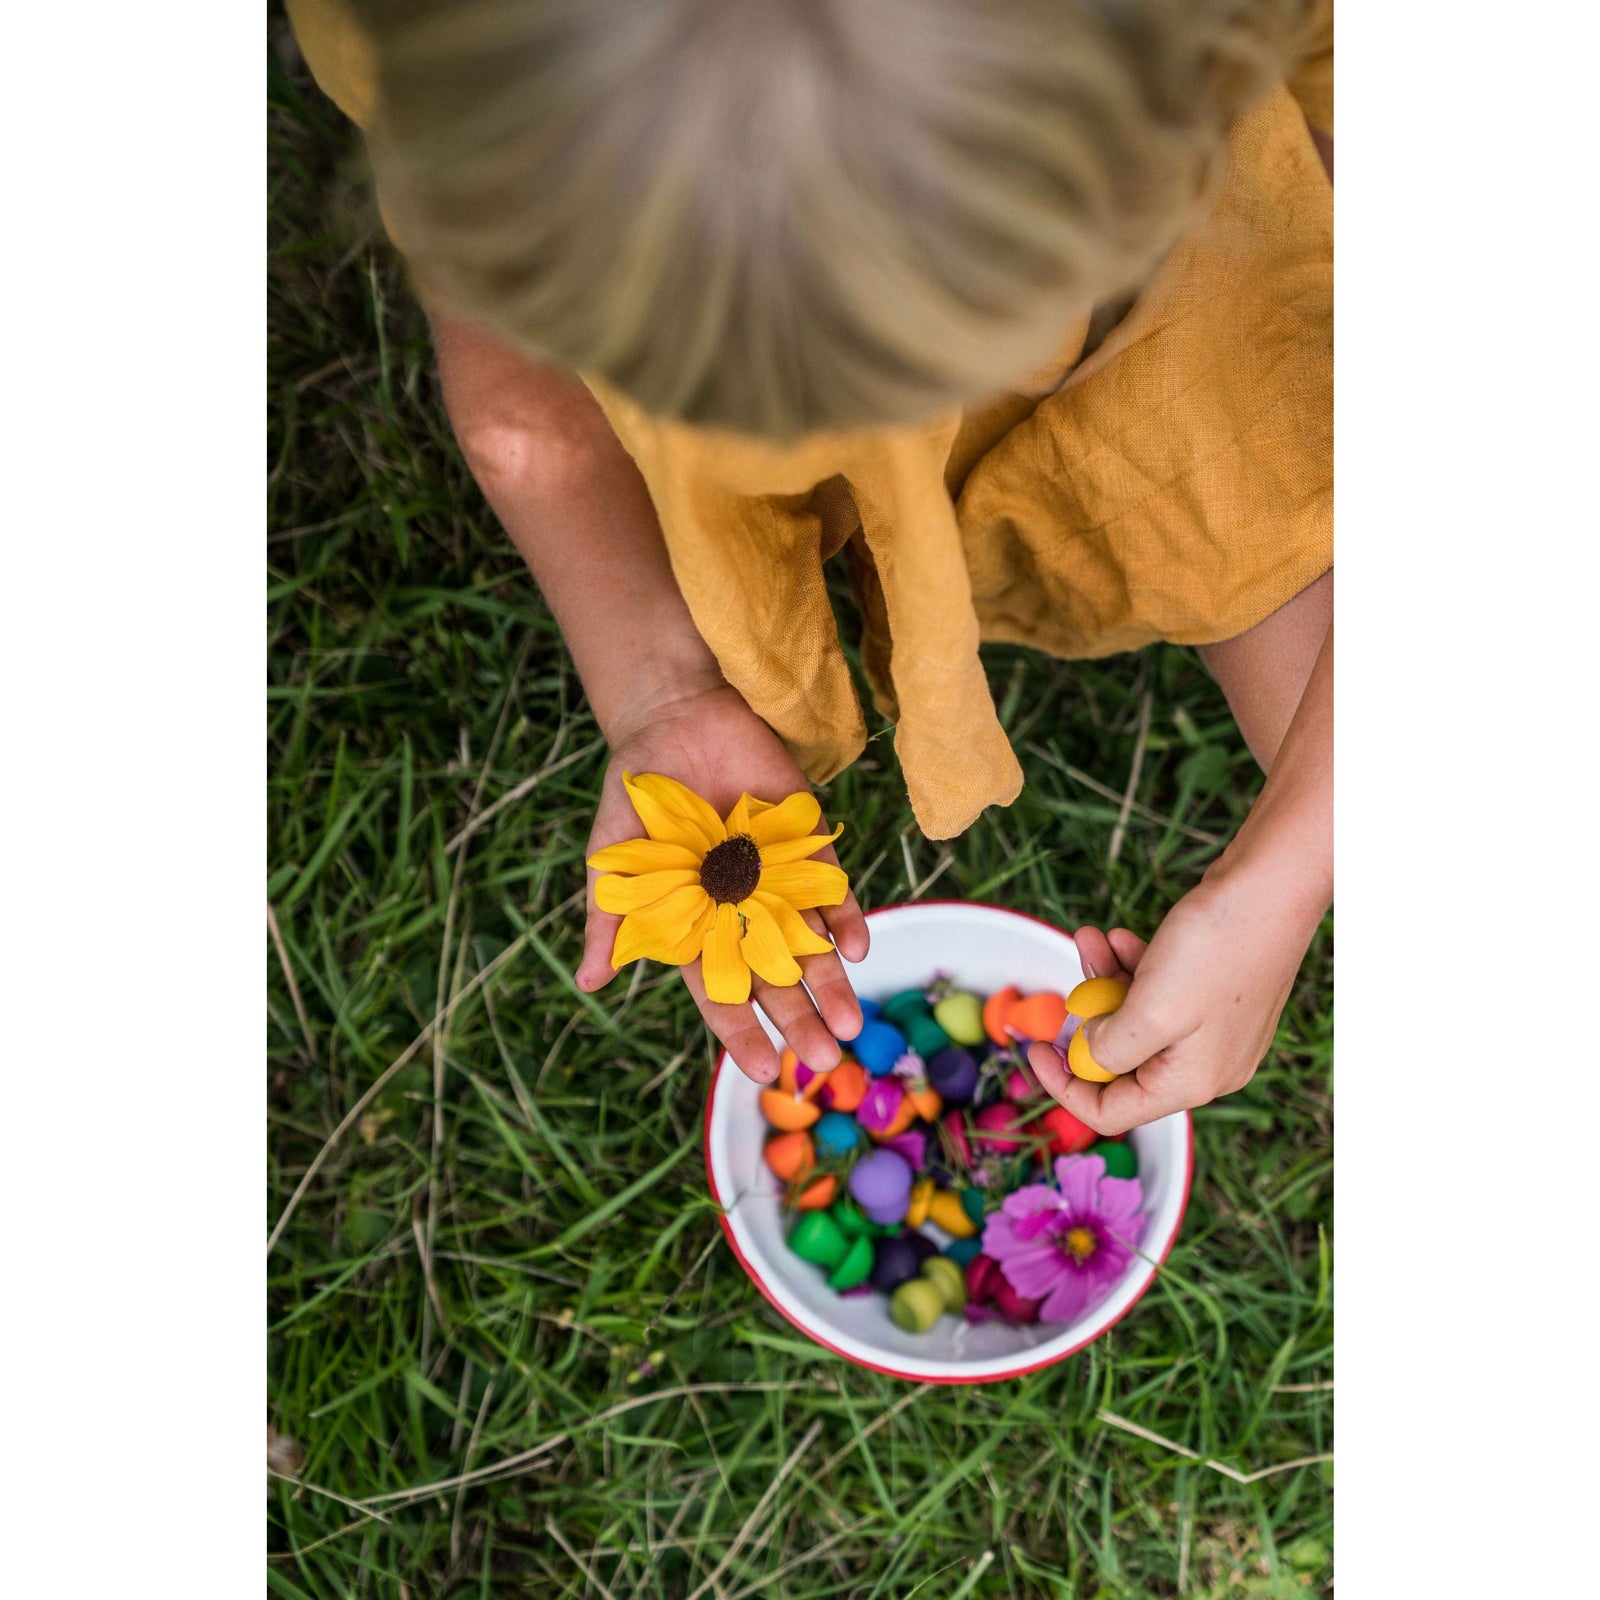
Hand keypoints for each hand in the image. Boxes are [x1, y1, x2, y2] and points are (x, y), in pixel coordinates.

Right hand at [576, 681, 868, 1082]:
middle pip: (775, 977)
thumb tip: (589, 984)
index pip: (721, 990)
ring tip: (851, 1025)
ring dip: (833, 982)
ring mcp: (778, 879)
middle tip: (823, 1058)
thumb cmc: (638, 797)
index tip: (765, 1070)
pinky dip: (845, 916)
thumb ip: (610, 919)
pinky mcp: (807, 842)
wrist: (677, 718)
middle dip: (799, 1018)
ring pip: (811, 943)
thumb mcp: (615, 860)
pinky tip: (857, 947)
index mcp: (697, 927)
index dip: (742, 1031)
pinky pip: (832, 887)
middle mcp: (743, 912)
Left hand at [1027, 875, 1321, 1133]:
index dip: (1064, 1084)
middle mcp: (1205, 1065)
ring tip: (1090, 939)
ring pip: (1134, 1018)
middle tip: (1070, 978)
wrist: (1273, 885)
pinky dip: (1131, 967)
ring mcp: (1211, 1029)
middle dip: (1088, 1017)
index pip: (1111, 1111)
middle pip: (1121, 1062)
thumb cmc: (1217, 948)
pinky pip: (1156, 993)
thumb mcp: (1149, 1010)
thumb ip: (1110, 1047)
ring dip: (1104, 981)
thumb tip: (1089, 1053)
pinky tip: (1121, 936)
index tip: (1034, 1046)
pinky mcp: (1213, 994)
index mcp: (1191, 1082)